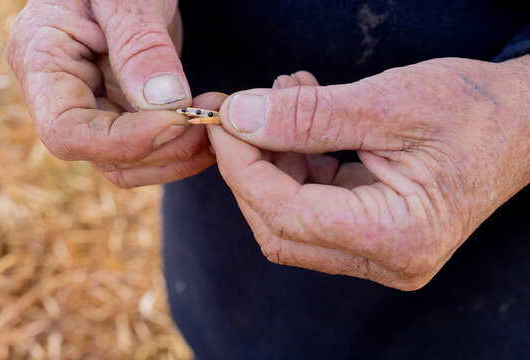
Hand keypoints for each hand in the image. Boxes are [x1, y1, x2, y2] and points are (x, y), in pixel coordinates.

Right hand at [6, 0, 215, 187]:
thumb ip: (141, 46)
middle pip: (104, 155)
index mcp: (43, 60)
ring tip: (215, 123)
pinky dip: (181, 147)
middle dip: (163, 148)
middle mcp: (62, 95)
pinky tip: (208, 128)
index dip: (123, 140)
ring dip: (178, 154)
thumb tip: (166, 103)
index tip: (179, 122)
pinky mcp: (122, 114)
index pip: (67, 131)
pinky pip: (148, 150)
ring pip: (130, 163)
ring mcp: (93, 108)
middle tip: (210, 122)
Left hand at [208, 57, 529, 289]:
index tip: (222, 121)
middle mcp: (387, 260)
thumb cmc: (474, 112)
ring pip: (291, 219)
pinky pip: (313, 208)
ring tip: (281, 99)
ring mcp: (379, 253)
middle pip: (281, 227)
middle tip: (240, 112)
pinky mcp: (373, 234)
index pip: (288, 214)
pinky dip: (295, 165)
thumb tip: (239, 117)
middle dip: (250, 168)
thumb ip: (309, 114)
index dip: (243, 168)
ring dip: (273, 161)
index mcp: (398, 237)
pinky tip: (301, 121)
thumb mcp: (390, 102)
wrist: (520, 125)